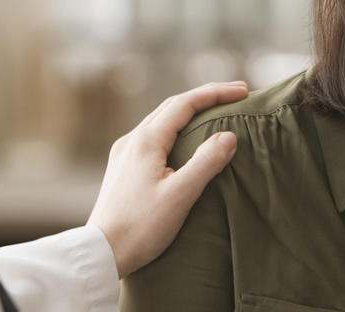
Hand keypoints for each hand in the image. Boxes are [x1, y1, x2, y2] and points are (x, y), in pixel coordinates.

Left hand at [86, 81, 247, 277]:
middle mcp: (132, 140)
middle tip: (236, 94)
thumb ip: (206, 162)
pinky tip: (185, 139)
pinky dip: (175, 128)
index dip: (215, 93)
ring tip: (215, 111)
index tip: (243, 90)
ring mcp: (124, 153)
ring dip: (189, 111)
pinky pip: (152, 136)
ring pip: (161, 120)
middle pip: (172, 106)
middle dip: (205, 97)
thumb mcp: (180, 196)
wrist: (101, 253)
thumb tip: (229, 135)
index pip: (185, 103)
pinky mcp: (122, 167)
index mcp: (146, 141)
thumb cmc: (141, 228)